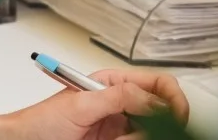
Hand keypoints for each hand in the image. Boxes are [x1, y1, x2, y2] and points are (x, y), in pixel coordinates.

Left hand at [0, 70, 188, 139]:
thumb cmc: (40, 123)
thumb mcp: (80, 104)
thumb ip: (118, 97)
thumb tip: (152, 100)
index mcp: (115, 84)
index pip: (159, 84)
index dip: (174, 98)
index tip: (177, 116)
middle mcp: (122, 105)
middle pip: (162, 111)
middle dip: (159, 124)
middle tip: (142, 135)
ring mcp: (120, 129)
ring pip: (151, 132)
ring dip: (143, 137)